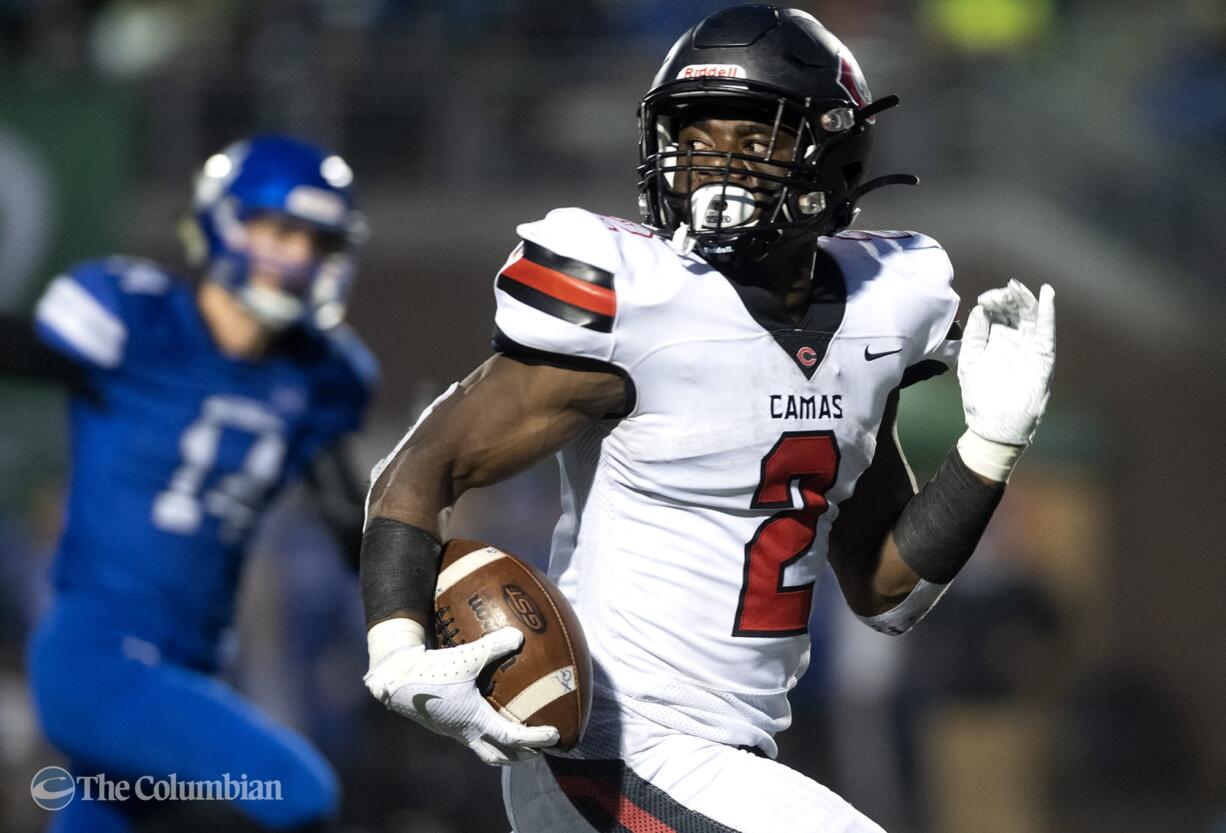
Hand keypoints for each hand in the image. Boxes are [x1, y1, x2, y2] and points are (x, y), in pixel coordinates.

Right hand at [364, 619, 558, 764]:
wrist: (395, 678)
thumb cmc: (431, 669)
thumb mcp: (466, 655)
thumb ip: (494, 645)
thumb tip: (520, 635)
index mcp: (473, 722)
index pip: (512, 739)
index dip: (536, 738)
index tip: (556, 735)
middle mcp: (464, 732)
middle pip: (499, 756)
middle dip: (523, 755)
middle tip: (542, 749)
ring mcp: (453, 730)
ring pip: (484, 749)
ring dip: (504, 749)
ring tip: (520, 739)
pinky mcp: (445, 722)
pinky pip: (472, 734)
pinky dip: (488, 731)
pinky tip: (491, 713)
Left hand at [958, 279, 1055, 445]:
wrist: (994, 426)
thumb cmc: (980, 397)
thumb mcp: (969, 362)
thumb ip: (973, 336)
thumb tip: (978, 310)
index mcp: (995, 340)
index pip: (998, 312)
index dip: (993, 301)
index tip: (983, 300)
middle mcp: (1014, 341)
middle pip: (1015, 310)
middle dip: (1008, 298)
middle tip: (999, 294)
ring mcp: (1029, 347)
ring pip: (1031, 316)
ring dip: (1025, 300)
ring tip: (1016, 289)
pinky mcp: (1042, 356)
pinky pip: (1047, 330)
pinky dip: (1048, 311)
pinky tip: (1047, 293)